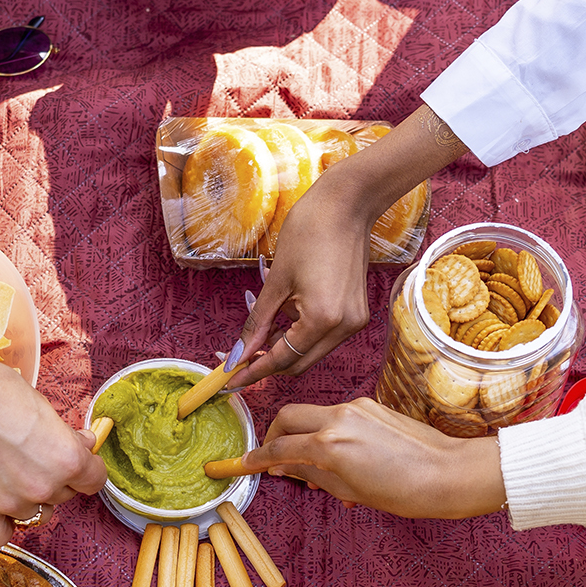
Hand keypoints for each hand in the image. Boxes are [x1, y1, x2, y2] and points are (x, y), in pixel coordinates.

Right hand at [0, 258, 105, 544]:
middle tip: (34, 454)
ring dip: (29, 497)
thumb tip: (86, 445)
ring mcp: (10, 502)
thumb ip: (67, 436)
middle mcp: (42, 487)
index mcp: (66, 460)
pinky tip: (1, 505)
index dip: (88, 467)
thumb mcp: (44, 407)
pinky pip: (0, 534)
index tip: (80, 459)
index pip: (94, 480)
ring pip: (35, 513)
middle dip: (56, 477)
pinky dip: (4, 524)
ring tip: (10, 470)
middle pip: (64, 495)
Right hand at [214, 398, 504, 518]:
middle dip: (274, 434)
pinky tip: (343, 458)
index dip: (258, 458)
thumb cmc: (404, 491)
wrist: (448, 473)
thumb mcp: (348, 490)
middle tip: (273, 457)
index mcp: (328, 443)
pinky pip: (338, 416)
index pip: (279, 447)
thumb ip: (311, 473)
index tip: (245, 465)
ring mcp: (357, 407)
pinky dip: (329, 433)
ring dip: (304, 435)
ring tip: (317, 468)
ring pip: (314, 415)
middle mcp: (338, 417)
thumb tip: (286, 467)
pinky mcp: (373, 406)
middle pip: (288, 417)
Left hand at [226, 104, 471, 389]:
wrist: (347, 204)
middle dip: (268, 364)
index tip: (229, 382)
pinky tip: (285, 317)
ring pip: (311, 351)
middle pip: (299, 363)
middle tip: (237, 362)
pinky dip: (301, 334)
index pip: (283, 359)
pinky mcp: (356, 313)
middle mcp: (344, 327)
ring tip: (260, 332)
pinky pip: (323, 336)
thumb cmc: (309, 230)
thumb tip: (241, 353)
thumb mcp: (276, 281)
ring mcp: (354, 322)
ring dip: (285, 347)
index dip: (254, 372)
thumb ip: (259, 323)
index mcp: (323, 319)